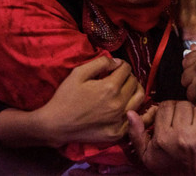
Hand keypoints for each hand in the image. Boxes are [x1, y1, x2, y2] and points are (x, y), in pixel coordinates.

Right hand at [27, 57, 144, 147]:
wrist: (56, 125)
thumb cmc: (65, 97)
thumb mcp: (79, 73)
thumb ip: (101, 63)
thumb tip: (117, 62)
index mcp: (110, 88)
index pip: (126, 69)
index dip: (121, 64)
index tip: (114, 67)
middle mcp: (118, 104)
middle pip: (134, 82)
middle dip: (128, 76)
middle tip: (118, 77)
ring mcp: (119, 120)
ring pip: (140, 98)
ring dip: (134, 90)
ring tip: (125, 89)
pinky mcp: (118, 132)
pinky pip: (136, 118)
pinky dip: (135, 109)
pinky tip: (127, 105)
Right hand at [128, 100, 195, 175]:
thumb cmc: (168, 167)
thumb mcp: (146, 155)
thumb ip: (136, 133)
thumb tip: (130, 113)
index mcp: (164, 137)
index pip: (165, 106)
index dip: (166, 109)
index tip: (168, 116)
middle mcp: (182, 135)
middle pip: (183, 105)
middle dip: (181, 110)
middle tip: (181, 120)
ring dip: (195, 115)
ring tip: (191, 126)